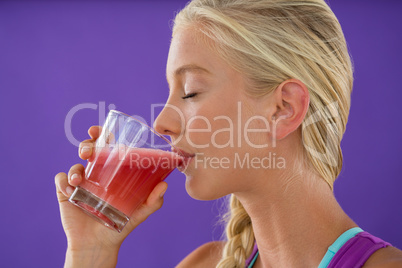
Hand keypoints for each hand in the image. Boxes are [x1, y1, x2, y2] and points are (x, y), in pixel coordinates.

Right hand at [55, 126, 167, 264]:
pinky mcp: (66, 192)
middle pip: (88, 150)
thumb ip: (152, 201)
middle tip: (88, 151)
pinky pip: (60, 180)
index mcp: (112, 172)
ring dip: (76, 168)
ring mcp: (80, 182)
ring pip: (75, 165)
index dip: (101, 135)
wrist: (99, 245)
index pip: (107, 147)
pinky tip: (71, 191)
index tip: (98, 130)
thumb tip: (164, 185)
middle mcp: (96, 173)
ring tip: (80, 179)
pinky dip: (64, 182)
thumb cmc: (120, 224)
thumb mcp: (139, 213)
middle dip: (86, 144)